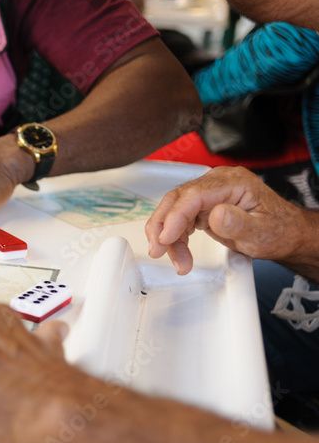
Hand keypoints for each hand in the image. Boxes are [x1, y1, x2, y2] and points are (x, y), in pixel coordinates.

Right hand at [145, 166, 309, 273]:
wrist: (285, 233)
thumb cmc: (278, 231)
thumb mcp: (262, 231)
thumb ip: (239, 222)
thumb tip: (216, 214)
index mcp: (234, 182)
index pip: (194, 195)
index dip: (176, 216)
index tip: (166, 238)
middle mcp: (217, 182)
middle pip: (177, 199)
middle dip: (162, 227)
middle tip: (158, 250)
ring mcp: (209, 192)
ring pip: (173, 209)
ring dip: (167, 236)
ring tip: (177, 260)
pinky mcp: (203, 204)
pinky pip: (179, 217)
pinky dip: (174, 236)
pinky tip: (178, 251)